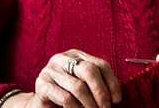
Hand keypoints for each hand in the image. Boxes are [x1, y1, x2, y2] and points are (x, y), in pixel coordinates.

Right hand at [4, 50, 120, 107]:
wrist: (41, 103)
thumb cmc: (66, 94)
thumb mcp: (83, 85)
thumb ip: (97, 84)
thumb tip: (117, 95)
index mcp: (77, 55)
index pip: (101, 64)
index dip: (112, 82)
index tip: (117, 99)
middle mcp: (63, 58)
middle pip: (90, 71)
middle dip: (101, 92)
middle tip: (106, 107)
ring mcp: (51, 70)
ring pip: (78, 87)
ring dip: (89, 104)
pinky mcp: (42, 84)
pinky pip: (65, 97)